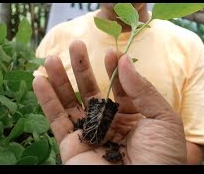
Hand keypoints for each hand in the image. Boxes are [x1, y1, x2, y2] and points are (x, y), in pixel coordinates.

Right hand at [33, 40, 186, 163]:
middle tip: (75, 44)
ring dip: (59, 80)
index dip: (114, 70)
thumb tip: (125, 62)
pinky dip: (46, 101)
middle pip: (91, 91)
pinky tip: (40, 80)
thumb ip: (143, 90)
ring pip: (70, 103)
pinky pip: (57, 121)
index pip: (120, 89)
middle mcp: (109, 124)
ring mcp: (90, 134)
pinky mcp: (71, 146)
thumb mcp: (163, 119)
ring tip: (51, 58)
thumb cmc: (162, 158)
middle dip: (82, 68)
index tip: (111, 53)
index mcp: (133, 118)